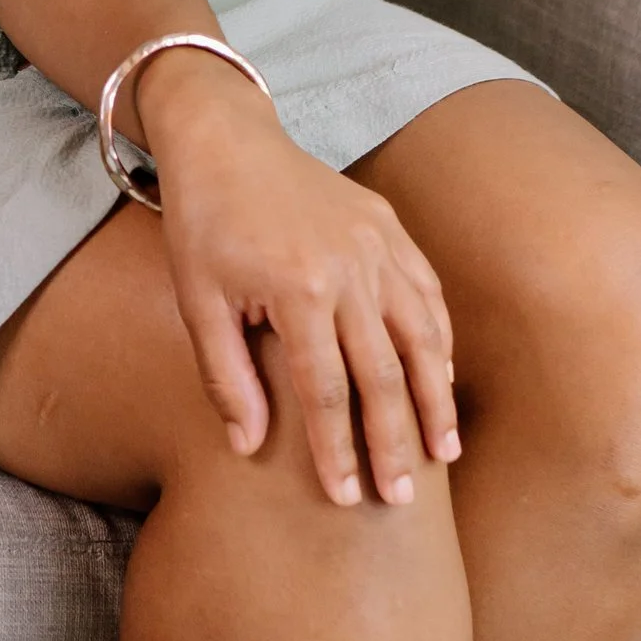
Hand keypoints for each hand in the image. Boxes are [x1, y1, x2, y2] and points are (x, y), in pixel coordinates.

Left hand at [136, 52, 459, 505]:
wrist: (227, 141)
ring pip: (422, 336)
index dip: (336, 450)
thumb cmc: (204, 226)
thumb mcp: (197, 302)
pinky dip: (440, 341)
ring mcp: (378, 246)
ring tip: (443, 453)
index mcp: (299, 288)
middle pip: (384, 373)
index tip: (345, 499)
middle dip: (393, 442)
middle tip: (401, 498)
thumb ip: (225, 375)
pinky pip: (429, 293)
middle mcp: (350, 269)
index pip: (325, 390)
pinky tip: (443, 381)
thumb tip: (248, 447)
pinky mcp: (391, 229)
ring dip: (435, 399)